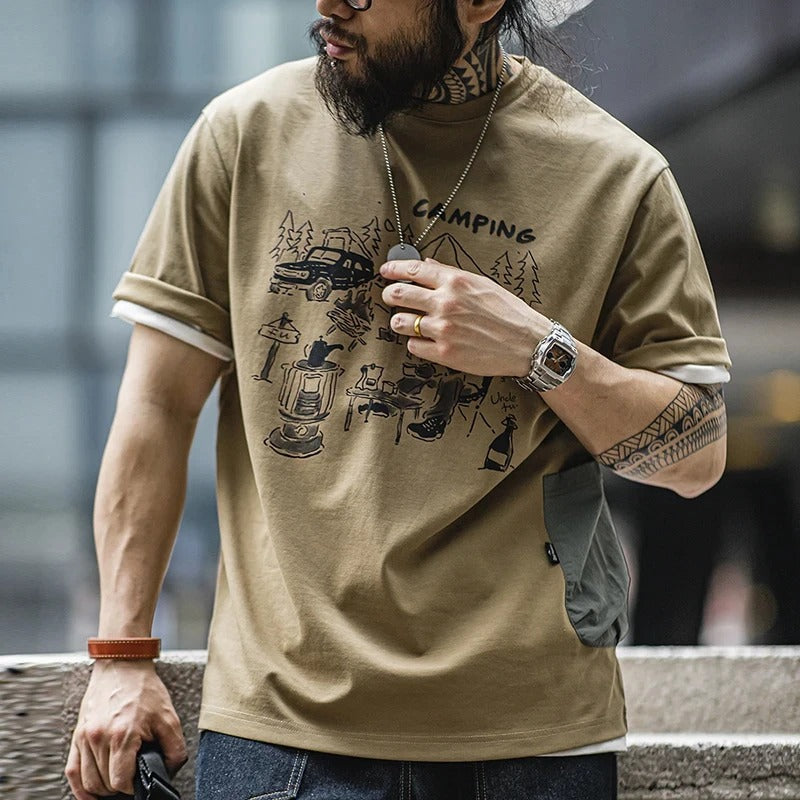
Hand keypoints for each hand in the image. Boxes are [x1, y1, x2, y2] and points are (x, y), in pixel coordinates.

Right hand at [65, 660, 187, 798]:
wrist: (123, 665)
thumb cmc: (143, 688)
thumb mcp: (168, 717)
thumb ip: (174, 748)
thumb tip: (170, 770)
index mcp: (123, 734)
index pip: (120, 781)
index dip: (132, 788)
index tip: (138, 783)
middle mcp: (99, 737)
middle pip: (103, 783)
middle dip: (119, 788)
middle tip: (130, 780)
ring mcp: (85, 737)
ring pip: (87, 781)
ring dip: (101, 788)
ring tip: (115, 783)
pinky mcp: (77, 735)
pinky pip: (71, 771)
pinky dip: (80, 786)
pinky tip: (90, 790)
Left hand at [380, 258, 548, 375]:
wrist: (527, 344)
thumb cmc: (508, 312)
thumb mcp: (482, 284)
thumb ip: (451, 274)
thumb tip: (427, 264)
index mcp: (456, 282)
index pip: (413, 270)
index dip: (393, 269)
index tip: (384, 271)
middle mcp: (446, 303)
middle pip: (398, 295)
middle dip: (390, 295)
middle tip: (391, 298)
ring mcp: (443, 329)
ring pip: (400, 323)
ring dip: (401, 322)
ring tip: (409, 323)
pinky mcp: (444, 354)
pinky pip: (413, 346)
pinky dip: (416, 343)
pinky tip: (426, 341)